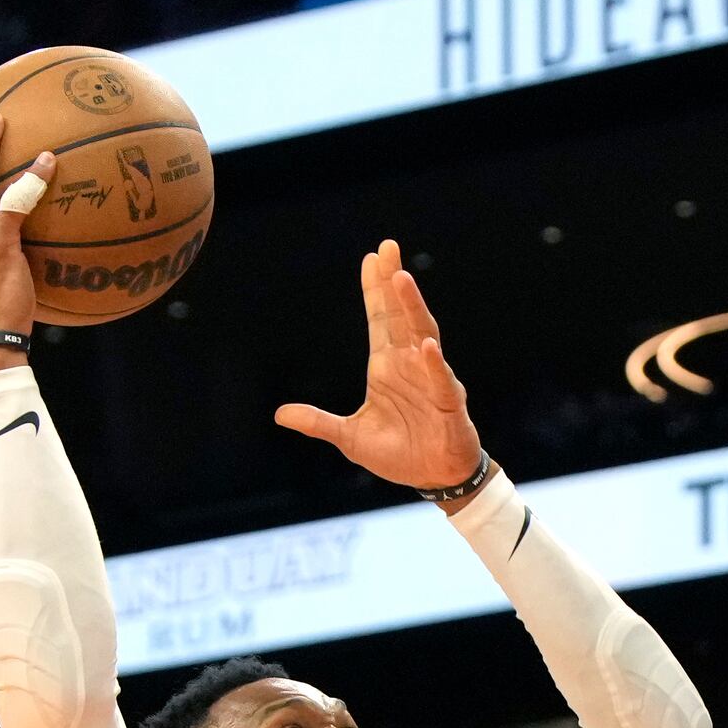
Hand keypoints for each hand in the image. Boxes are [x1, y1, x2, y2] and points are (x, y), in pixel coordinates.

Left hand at [275, 241, 484, 488]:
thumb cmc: (399, 454)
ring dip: (412, 308)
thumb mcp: (350, 438)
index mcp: (387, 367)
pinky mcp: (448, 404)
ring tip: (401, 279)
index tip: (370, 258)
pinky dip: (433, 364)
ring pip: (423, 336)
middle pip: (401, 316)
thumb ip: (319, 423)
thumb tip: (280, 415)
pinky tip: (425, 345)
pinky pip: (440, 381)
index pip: (380, 320)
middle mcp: (409, 365)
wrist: (434, 480)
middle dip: (394, 282)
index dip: (375, 290)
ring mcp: (430, 381)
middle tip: (387, 247)